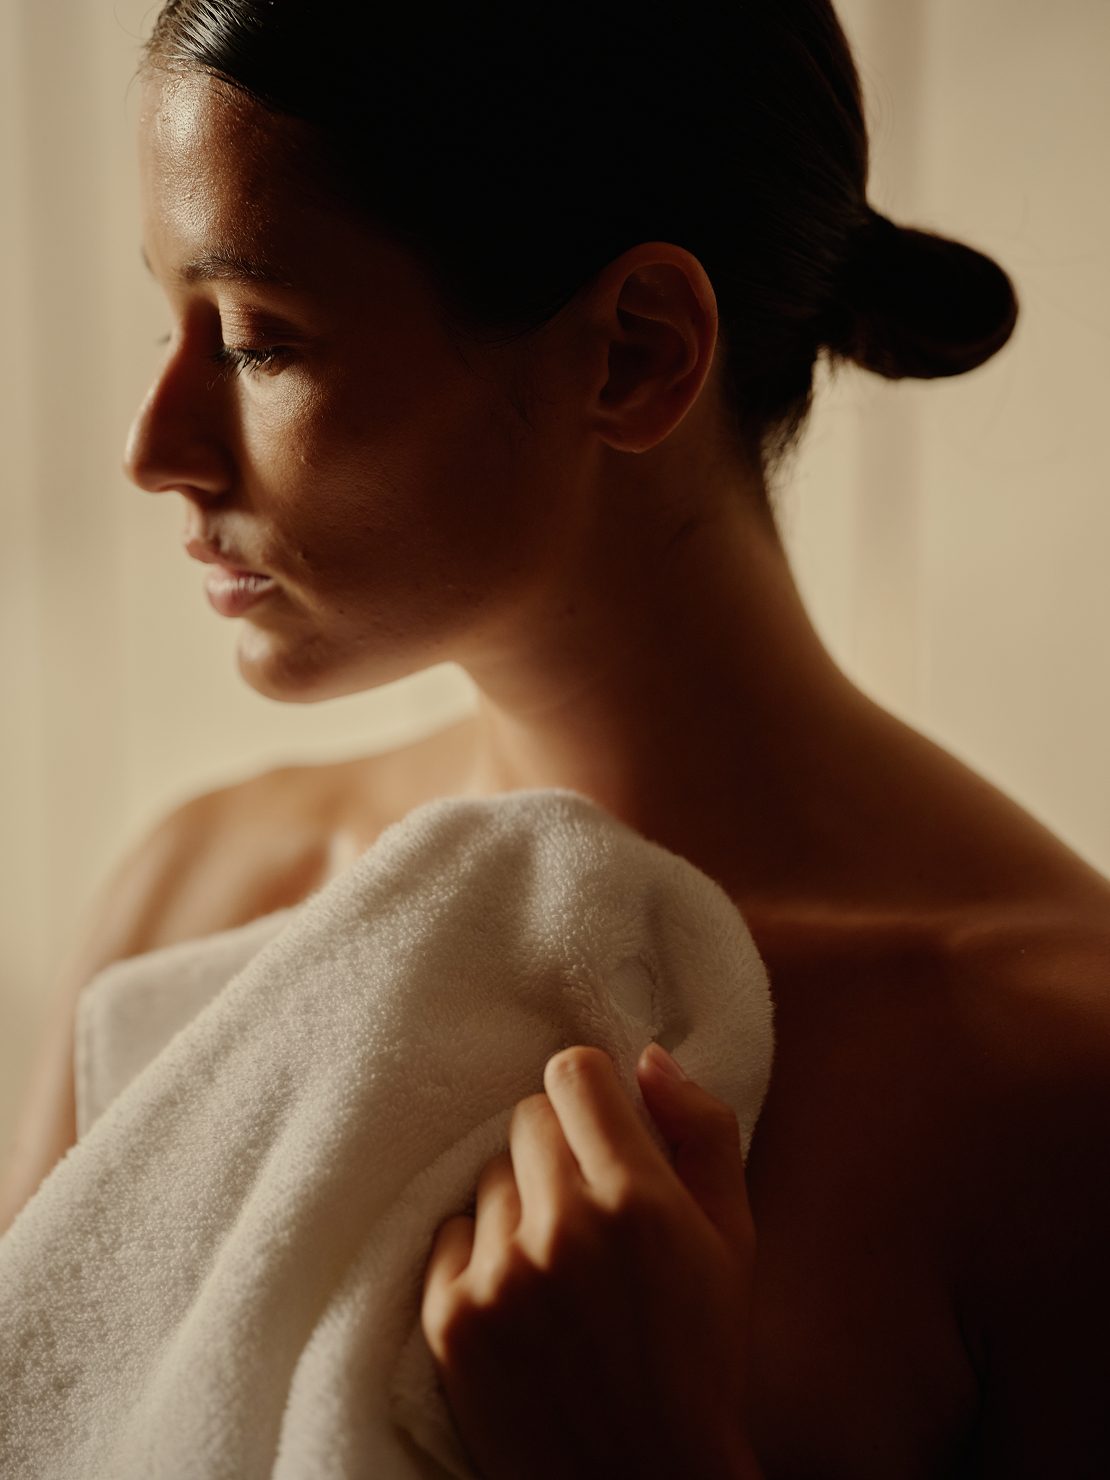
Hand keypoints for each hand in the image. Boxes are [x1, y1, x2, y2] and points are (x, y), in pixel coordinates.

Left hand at [420, 1043, 761, 1479]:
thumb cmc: (698, 1355)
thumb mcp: (733, 1239)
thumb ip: (703, 1130)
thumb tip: (649, 1057)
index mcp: (639, 1198)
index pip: (573, 1073)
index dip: (588, 1095)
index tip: (598, 1125)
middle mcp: (564, 1228)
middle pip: (526, 1118)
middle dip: (556, 1150)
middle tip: (586, 1209)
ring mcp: (501, 1276)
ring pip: (490, 1177)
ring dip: (519, 1205)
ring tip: (558, 1270)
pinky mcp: (451, 1318)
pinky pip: (450, 1233)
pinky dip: (480, 1256)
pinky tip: (522, 1303)